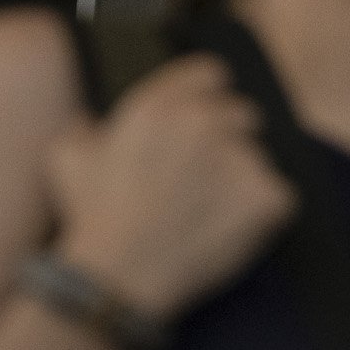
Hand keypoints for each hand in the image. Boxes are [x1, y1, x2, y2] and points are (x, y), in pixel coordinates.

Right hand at [45, 53, 295, 318]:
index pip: (211, 73)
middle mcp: (205, 122)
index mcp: (162, 105)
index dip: (210, 96)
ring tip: (207, 215)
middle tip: (206, 181)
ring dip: (243, 182)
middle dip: (230, 142)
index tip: (207, 119)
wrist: (119, 276)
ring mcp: (241, 157)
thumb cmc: (94, 220)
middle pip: (243, 116)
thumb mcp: (68, 161)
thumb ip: (84, 129)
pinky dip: (264, 216)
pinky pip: (280, 198)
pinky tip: (228, 232)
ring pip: (259, 160)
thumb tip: (89, 119)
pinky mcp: (268, 195)